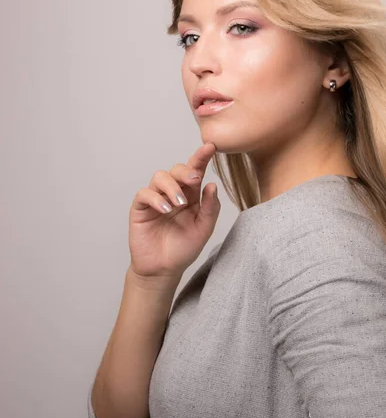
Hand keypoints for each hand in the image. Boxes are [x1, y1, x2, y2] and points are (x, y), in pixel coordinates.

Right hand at [128, 142, 220, 279]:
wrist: (164, 269)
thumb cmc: (184, 249)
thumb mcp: (204, 229)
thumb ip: (210, 208)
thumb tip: (212, 185)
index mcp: (192, 196)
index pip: (196, 172)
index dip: (202, 158)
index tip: (211, 147)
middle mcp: (174, 194)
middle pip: (177, 170)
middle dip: (186, 170)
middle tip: (194, 179)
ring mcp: (156, 200)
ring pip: (160, 177)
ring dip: (172, 186)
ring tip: (179, 204)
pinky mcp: (140, 209)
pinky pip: (145, 194)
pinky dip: (156, 199)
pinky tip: (165, 210)